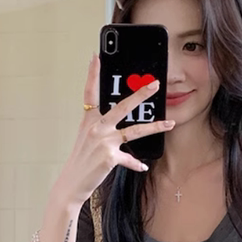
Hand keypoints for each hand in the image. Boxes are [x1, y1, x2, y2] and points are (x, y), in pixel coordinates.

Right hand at [53, 53, 173, 204]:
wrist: (71, 184)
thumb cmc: (81, 162)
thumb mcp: (87, 140)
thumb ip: (101, 128)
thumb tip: (119, 122)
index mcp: (88, 121)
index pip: (90, 92)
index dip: (93, 74)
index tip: (96, 57)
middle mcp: (96, 128)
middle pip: (122, 107)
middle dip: (141, 94)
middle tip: (155, 84)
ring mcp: (103, 142)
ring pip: (134, 131)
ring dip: (154, 127)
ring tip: (170, 123)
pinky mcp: (109, 158)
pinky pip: (130, 159)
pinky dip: (136, 163)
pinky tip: (143, 166)